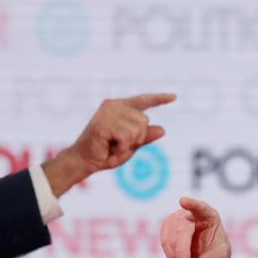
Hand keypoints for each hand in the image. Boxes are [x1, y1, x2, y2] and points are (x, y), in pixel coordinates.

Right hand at [42, 93, 175, 196]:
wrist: (84, 161)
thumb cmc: (105, 153)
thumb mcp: (130, 146)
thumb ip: (145, 137)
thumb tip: (163, 129)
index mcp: (121, 107)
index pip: (144, 101)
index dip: (159, 99)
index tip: (174, 97)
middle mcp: (114, 105)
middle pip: (144, 121)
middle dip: (137, 138)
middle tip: (119, 144)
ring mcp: (108, 112)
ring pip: (137, 130)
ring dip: (129, 144)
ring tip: (113, 146)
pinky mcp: (104, 123)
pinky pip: (127, 137)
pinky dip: (122, 148)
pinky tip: (110, 148)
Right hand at [160, 197, 231, 257]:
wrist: (205, 256)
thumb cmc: (215, 251)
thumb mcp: (221, 256)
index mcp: (209, 215)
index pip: (200, 207)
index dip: (192, 204)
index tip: (182, 201)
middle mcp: (191, 214)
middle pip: (182, 228)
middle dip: (182, 249)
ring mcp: (177, 219)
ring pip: (170, 237)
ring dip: (177, 256)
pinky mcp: (167, 228)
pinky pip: (165, 242)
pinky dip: (172, 256)